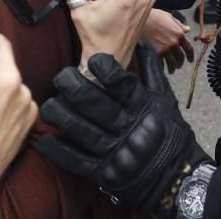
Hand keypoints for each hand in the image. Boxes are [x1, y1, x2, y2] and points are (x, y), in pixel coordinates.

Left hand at [37, 50, 209, 215]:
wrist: (176, 177)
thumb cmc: (168, 133)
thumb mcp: (165, 101)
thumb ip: (152, 72)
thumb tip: (141, 44)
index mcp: (143, 109)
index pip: (124, 86)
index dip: (107, 71)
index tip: (92, 59)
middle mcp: (129, 129)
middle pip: (98, 106)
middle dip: (76, 89)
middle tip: (61, 76)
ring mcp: (116, 153)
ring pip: (84, 133)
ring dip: (62, 117)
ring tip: (48, 104)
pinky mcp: (104, 173)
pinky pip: (78, 163)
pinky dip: (60, 152)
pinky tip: (45, 140)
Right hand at [139, 9, 192, 72]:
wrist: (142, 19)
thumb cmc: (155, 16)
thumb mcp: (169, 17)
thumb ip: (179, 25)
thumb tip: (187, 29)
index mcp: (180, 34)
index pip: (189, 48)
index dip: (190, 56)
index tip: (190, 60)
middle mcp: (175, 43)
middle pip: (181, 57)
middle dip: (180, 63)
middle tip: (179, 66)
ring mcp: (166, 48)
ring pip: (173, 63)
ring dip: (173, 68)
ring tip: (171, 70)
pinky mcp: (158, 52)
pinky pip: (162, 63)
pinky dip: (163, 67)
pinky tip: (162, 69)